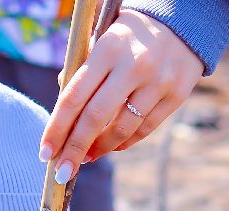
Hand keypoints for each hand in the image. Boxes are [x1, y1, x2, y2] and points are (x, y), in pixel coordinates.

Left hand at [39, 9, 201, 181]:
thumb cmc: (130, 35)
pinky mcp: (176, 95)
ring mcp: (158, 82)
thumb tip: (62, 115)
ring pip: (122, 129)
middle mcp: (133, 65)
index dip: (57, 128)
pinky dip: (124, 142)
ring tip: (86, 157)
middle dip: (74, 149)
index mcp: (108, 48)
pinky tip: (111, 147)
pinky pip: (144, 129)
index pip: (73, 96)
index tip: (45, 152)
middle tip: (62, 172)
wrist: (184, 21)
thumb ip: (82, 72)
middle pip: (95, 118)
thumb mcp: (103, 39)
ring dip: (100, 149)